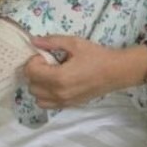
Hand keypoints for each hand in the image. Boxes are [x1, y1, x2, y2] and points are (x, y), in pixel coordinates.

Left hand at [23, 35, 146, 108]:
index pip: (30, 71)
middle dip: (35, 72)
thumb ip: (52, 42)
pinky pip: (47, 105)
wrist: (116, 72)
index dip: (34, 60)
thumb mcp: (75, 43)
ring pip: (37, 97)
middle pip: (31, 85)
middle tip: (49, 63)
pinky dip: (46, 95)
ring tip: (51, 75)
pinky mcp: (69, 105)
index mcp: (58, 77)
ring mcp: (63, 101)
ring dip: (39, 85)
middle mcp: (58, 93)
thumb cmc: (97, 56)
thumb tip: (34, 41)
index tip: (46, 55)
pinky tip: (56, 84)